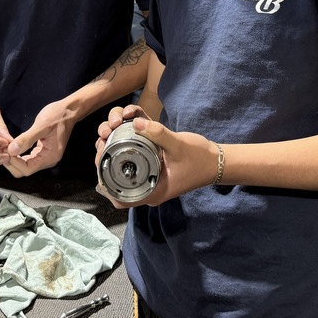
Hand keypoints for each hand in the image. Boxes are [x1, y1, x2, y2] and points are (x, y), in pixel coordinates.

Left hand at [1, 99, 76, 177]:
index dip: (14, 162)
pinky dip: (19, 155)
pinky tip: (12, 147)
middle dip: (12, 162)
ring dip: (14, 159)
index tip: (4, 150)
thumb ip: (26, 139)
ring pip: (25, 165)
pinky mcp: (43, 151)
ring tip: (4, 148)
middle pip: (25, 170)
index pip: (27, 169)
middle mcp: (48, 160)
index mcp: (50, 157)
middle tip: (1, 149)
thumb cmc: (57, 116)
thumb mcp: (41, 125)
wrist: (69, 110)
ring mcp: (46, 156)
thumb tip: (11, 150)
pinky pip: (28, 158)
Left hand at [94, 107, 217, 207]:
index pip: (119, 196)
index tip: (100, 158)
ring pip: (123, 163)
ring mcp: (150, 173)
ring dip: (114, 145)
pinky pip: (134, 154)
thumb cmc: (200, 159)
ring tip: (112, 128)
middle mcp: (147, 184)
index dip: (104, 180)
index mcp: (151, 190)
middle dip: (106, 156)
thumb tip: (135, 121)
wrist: (217, 160)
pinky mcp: (153, 162)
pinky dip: (127, 139)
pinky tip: (125, 124)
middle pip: (117, 178)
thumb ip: (157, 133)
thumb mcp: (178, 146)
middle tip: (104, 138)